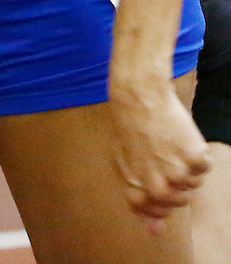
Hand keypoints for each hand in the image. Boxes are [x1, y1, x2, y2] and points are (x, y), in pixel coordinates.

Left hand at [109, 82, 209, 229]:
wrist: (139, 96)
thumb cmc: (130, 128)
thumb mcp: (124, 163)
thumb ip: (140, 198)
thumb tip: (155, 232)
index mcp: (137, 190)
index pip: (156, 212)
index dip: (161, 198)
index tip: (160, 181)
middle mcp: (158, 186)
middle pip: (180, 202)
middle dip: (177, 183)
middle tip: (167, 158)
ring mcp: (178, 173)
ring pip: (194, 184)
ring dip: (187, 167)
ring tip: (171, 144)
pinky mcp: (194, 157)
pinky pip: (205, 166)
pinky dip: (198, 154)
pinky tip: (182, 139)